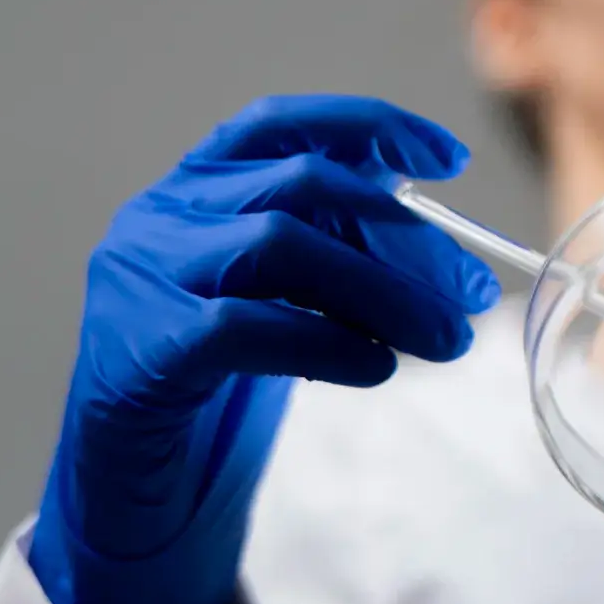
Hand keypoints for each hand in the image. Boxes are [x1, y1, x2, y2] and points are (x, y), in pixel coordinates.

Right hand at [27, 95, 500, 603]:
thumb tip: (438, 245)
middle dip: (403, 236)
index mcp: (195, 186)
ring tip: (447, 341)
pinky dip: (327, 342)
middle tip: (472, 293)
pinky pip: (247, 325)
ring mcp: (143, 273)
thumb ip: (334, 252)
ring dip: (382, 291)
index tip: (451, 159)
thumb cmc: (216, 381)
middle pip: (300, 186)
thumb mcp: (280, 297)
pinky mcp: (144, 343)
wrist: (131, 479)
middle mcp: (161, 213)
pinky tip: (378, 367)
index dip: (366, 126)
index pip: (280, 124)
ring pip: (278, 244)